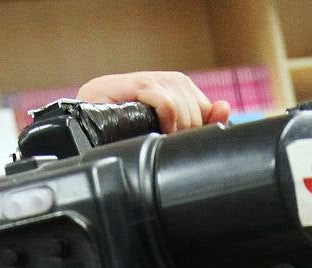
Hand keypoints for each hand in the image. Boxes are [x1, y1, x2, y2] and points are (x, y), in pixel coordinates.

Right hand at [76, 71, 231, 131]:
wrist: (87, 119)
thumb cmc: (127, 127)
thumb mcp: (167, 129)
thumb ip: (198, 122)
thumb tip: (225, 108)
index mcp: (181, 90)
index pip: (206, 111)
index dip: (198, 131)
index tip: (183, 144)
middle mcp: (171, 81)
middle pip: (198, 111)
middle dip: (186, 134)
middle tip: (167, 144)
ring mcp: (154, 80)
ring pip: (185, 107)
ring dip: (175, 129)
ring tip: (159, 138)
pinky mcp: (137, 84)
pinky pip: (166, 102)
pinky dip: (166, 120)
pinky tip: (156, 129)